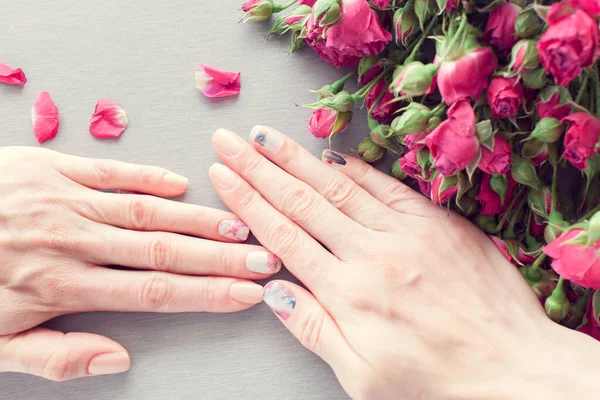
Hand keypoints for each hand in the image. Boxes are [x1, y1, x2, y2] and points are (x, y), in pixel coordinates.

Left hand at [0, 147, 279, 380]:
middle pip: (162, 249)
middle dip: (220, 255)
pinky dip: (147, 176)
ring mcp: (62, 198)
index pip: (154, 292)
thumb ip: (58, 356)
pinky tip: (181, 183)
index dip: (207, 293)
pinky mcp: (47, 167)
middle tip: (264, 255)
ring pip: (144, 210)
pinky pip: (108, 170)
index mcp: (60, 286)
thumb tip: (119, 358)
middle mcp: (71, 241)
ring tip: (239, 223)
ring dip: (197, 218)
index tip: (247, 294)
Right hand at [210, 126, 599, 399]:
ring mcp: (405, 233)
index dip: (248, 202)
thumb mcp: (362, 375)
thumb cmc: (434, 376)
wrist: (512, 364)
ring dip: (297, 159)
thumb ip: (315, 330)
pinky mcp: (436, 222)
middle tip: (229, 141)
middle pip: (302, 202)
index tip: (222, 176)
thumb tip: (273, 292)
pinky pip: (387, 187)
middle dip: (259, 168)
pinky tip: (330, 153)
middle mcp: (370, 254)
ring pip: (339, 187)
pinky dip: (356, 168)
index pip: (283, 236)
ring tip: (265, 136)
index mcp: (347, 293)